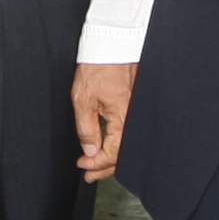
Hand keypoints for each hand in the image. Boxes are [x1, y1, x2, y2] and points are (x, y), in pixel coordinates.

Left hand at [71, 63, 135, 181]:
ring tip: (95, 165)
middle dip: (105, 168)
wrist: (111, 45)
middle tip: (88, 174)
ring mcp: (135, 113)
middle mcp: (133, 118)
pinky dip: (117, 144)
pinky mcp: (134, 107)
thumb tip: (90, 152)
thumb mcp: (83, 99)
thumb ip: (87, 129)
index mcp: (123, 118)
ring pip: (126, 145)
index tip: (82, 166)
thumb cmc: (98, 67)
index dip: (97, 164)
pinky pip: (128, 133)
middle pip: (123, 154)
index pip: (113, 153)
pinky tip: (106, 147)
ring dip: (111, 158)